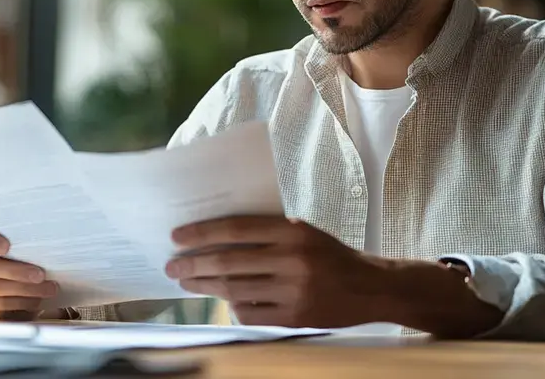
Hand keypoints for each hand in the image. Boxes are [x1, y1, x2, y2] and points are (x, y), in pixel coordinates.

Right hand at [0, 223, 61, 318]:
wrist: (16, 278)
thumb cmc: (20, 252)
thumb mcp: (19, 240)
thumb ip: (21, 237)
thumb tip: (48, 235)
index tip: (7, 246)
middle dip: (16, 271)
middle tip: (40, 274)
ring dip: (24, 289)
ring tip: (48, 288)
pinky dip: (21, 302)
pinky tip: (38, 299)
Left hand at [164, 216, 396, 327]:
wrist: (372, 287)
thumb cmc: (331, 255)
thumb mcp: (303, 232)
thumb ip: (267, 233)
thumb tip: (217, 238)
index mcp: (292, 230)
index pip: (236, 228)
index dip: (203, 233)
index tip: (178, 237)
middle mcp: (292, 259)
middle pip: (229, 261)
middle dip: (194, 264)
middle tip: (172, 266)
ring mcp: (293, 291)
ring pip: (235, 289)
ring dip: (205, 286)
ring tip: (187, 283)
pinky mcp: (295, 317)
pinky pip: (251, 313)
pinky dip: (233, 308)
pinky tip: (222, 302)